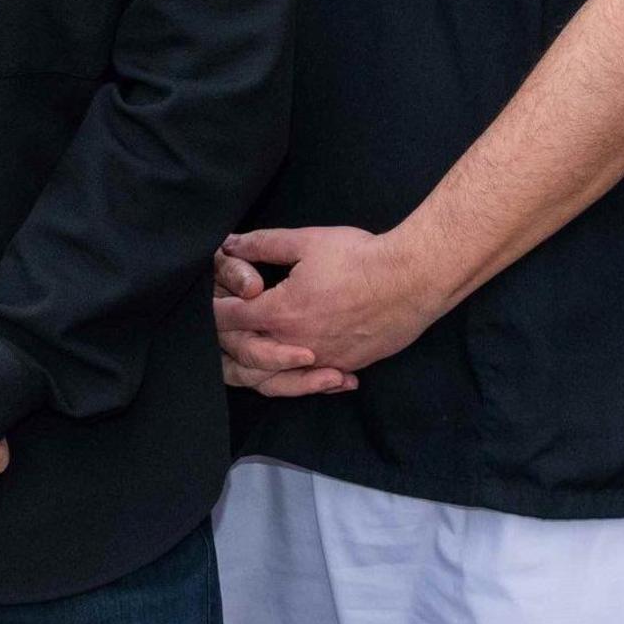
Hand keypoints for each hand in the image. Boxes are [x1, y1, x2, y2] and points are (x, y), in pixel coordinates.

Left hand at [213, 246, 355, 396]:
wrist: (412, 280)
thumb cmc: (361, 258)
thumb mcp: (307, 241)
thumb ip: (264, 244)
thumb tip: (231, 243)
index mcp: (280, 312)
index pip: (229, 319)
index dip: (215, 309)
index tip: (211, 301)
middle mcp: (296, 344)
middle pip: (246, 354)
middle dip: (230, 340)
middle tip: (227, 328)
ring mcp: (322, 360)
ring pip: (276, 377)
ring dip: (259, 365)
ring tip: (254, 353)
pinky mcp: (345, 366)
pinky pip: (311, 381)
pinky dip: (298, 376)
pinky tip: (298, 366)